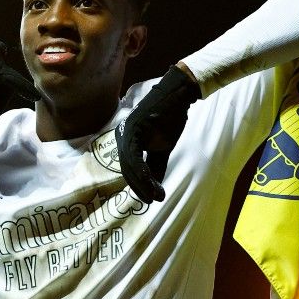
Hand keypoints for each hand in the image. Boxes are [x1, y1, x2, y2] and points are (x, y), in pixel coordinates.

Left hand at [115, 65, 200, 203]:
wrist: (177, 97)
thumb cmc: (169, 119)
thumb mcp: (162, 147)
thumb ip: (156, 166)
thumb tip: (155, 187)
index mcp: (127, 141)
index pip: (129, 169)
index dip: (138, 186)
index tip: (148, 199)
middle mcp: (122, 136)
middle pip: (126, 169)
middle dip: (139, 187)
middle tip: (151, 201)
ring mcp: (126, 132)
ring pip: (129, 164)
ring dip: (142, 182)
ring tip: (154, 195)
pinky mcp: (134, 128)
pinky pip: (134, 154)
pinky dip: (141, 170)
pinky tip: (149, 181)